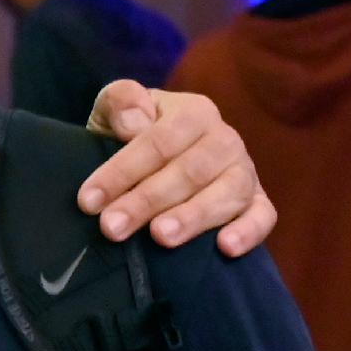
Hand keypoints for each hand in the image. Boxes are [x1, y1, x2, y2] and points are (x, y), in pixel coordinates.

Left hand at [82, 84, 275, 256]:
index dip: (122, 171)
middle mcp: (225, 140)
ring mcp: (244, 172)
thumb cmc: (128, 135)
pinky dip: (249, 231)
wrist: (155, 159)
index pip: (158, 142)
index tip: (88, 201)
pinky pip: (262, 216)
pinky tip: (225, 248)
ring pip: (227, 193)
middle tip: (112, 227)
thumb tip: (134, 122)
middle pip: (190, 171)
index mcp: (194, 112)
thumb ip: (120, 101)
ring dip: (193, 217)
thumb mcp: (114, 112)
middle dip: (147, 201)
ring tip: (161, 237)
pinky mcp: (256, 202)